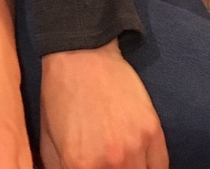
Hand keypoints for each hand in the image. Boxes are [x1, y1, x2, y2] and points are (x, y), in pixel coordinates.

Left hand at [39, 42, 166, 168]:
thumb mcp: (49, 138)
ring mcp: (136, 146)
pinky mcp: (153, 131)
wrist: (81, 53)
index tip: (87, 168)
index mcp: (81, 164)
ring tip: (119, 160)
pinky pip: (160, 167)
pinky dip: (150, 167)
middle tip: (102, 162)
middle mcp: (112, 161)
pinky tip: (137, 159)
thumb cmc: (60, 93)